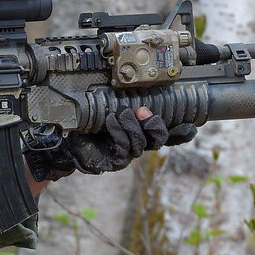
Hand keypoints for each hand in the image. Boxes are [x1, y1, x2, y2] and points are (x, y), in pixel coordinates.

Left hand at [29, 107, 196, 179]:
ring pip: (140, 145)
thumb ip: (127, 103)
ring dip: (133, 127)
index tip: (191, 126)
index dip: (181, 133)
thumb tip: (142, 93)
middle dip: (155, 125)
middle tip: (145, 111)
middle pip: (158, 140)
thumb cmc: (86, 124)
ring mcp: (126, 155)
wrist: (63, 140)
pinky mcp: (113, 161)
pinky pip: (122, 149)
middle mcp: (137, 144)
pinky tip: (111, 123)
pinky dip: (118, 133)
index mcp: (140, 131)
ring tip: (122, 114)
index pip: (169, 134)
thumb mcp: (109, 109)